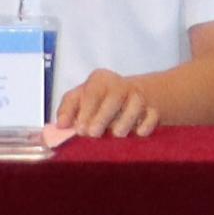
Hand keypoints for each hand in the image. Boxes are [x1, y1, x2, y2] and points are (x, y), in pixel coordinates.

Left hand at [48, 70, 167, 142]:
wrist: (129, 98)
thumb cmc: (97, 102)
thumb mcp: (78, 100)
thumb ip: (67, 111)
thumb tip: (60, 125)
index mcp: (99, 80)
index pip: (92, 91)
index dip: (85, 110)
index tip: (79, 130)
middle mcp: (120, 85)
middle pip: (114, 96)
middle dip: (102, 116)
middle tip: (93, 134)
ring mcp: (138, 96)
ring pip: (136, 103)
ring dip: (126, 120)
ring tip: (116, 134)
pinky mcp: (153, 109)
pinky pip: (152, 115)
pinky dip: (146, 124)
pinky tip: (138, 133)